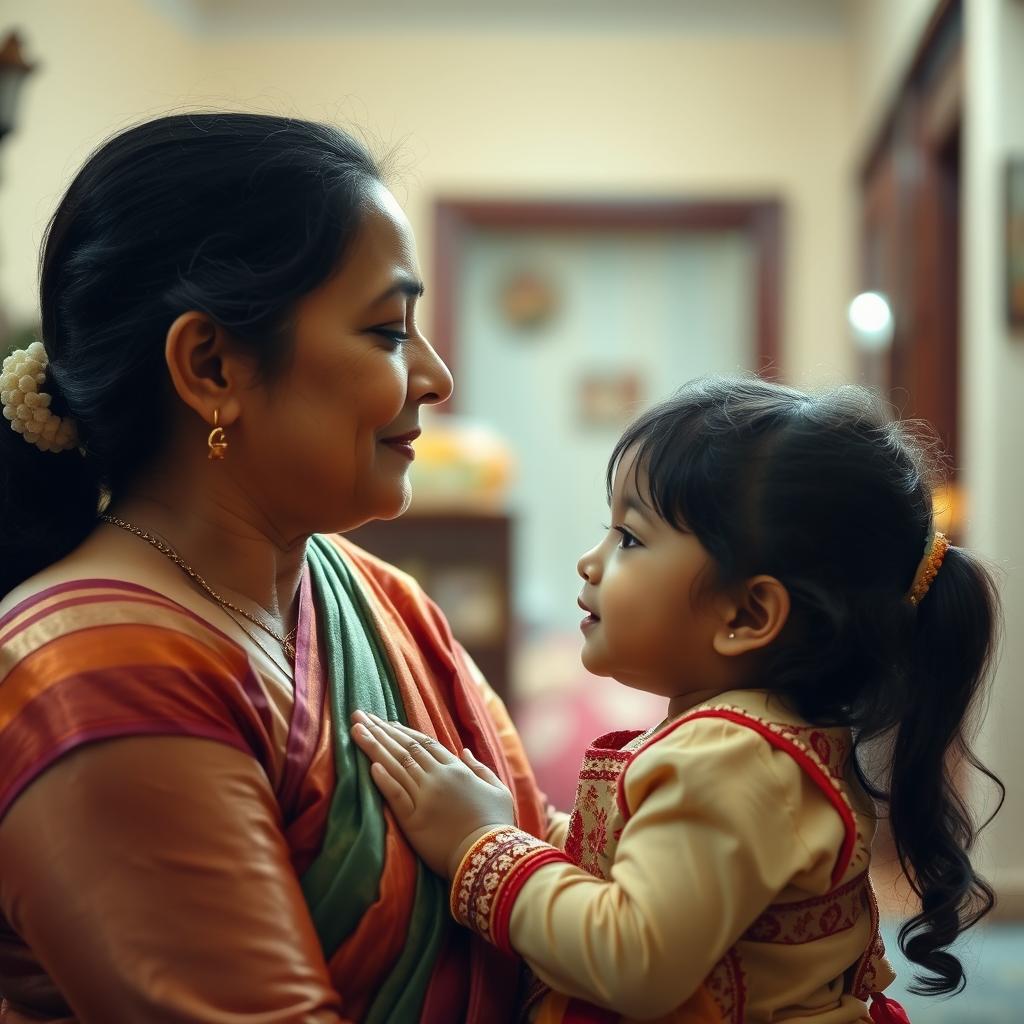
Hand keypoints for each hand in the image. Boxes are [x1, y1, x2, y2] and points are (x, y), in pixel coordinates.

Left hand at [350, 711, 515, 877]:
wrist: (489, 857)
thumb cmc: (496, 824)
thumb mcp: (497, 789)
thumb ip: (480, 768)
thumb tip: (465, 750)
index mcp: (456, 769)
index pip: (424, 743)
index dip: (402, 731)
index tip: (385, 722)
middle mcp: (438, 779)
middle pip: (404, 748)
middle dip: (380, 730)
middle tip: (359, 715)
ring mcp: (424, 798)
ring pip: (395, 766)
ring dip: (373, 746)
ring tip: (355, 730)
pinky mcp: (413, 821)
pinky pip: (395, 795)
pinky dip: (382, 779)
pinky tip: (368, 764)